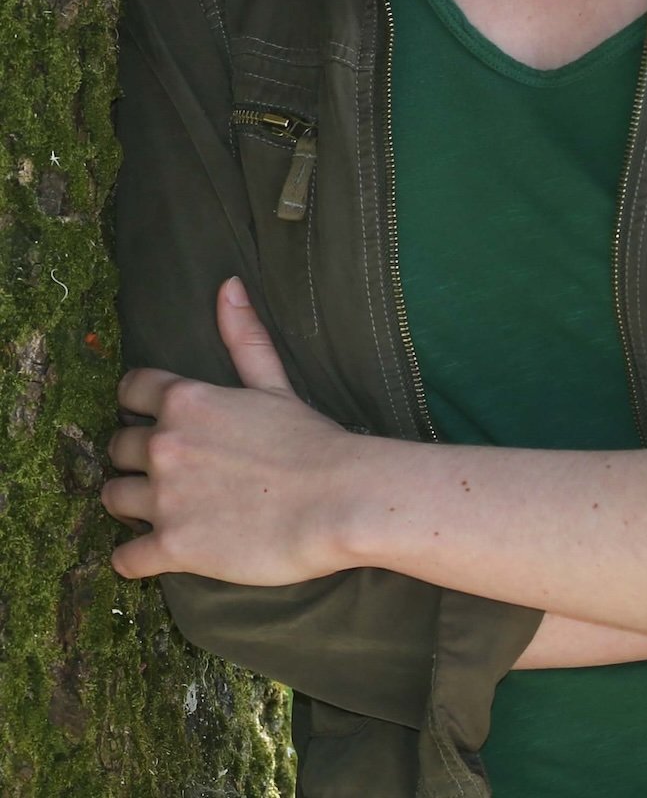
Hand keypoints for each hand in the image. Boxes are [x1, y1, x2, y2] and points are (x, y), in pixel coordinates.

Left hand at [102, 278, 354, 582]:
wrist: (338, 502)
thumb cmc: (312, 441)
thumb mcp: (274, 384)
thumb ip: (244, 337)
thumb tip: (228, 284)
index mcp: (187, 399)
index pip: (130, 390)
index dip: (139, 404)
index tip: (153, 418)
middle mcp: (165, 443)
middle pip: (116, 445)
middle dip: (135, 456)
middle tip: (164, 469)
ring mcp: (165, 497)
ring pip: (112, 497)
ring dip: (130, 503)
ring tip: (158, 508)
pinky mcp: (172, 546)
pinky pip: (125, 557)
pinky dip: (133, 558)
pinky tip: (152, 554)